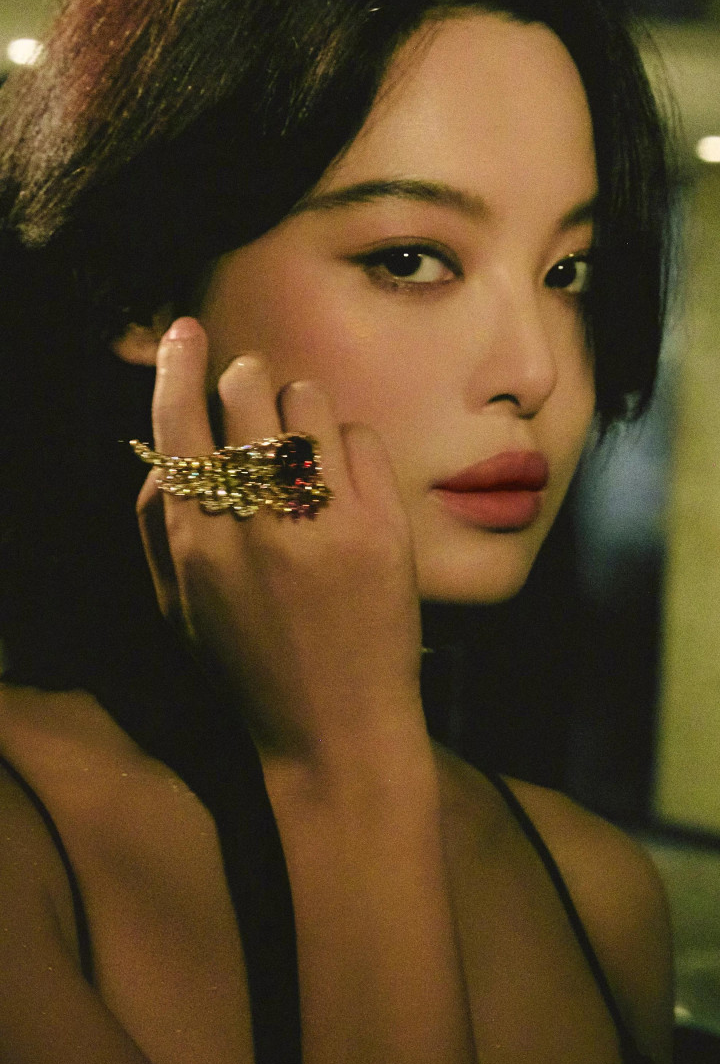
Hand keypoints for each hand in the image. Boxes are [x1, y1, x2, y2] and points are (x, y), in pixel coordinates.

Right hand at [137, 319, 423, 761]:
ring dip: (302, 414)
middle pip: (246, 389)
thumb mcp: (177, 608)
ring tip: (307, 456)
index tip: (187, 332)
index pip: (177, 420)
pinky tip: (348, 490)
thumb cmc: (249, 670)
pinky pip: (360, 438)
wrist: (334, 732)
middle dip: (249, 383)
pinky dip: (350, 451)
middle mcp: (256, 521)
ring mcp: (324, 520)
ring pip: (308, 402)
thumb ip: (156, 526)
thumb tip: (165, 450)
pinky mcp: (382, 527)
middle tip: (259, 405)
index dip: (179, 364)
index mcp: (196, 539)